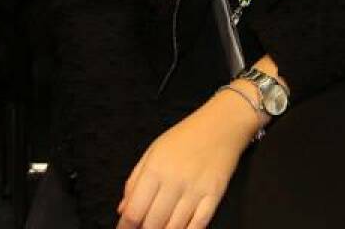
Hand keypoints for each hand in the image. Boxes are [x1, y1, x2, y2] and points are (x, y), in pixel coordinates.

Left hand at [115, 88, 261, 228]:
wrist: (222, 125)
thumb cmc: (185, 137)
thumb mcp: (153, 151)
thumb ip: (135, 180)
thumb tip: (123, 209)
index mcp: (155, 169)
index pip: (134, 210)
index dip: (126, 227)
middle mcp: (174, 181)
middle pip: (152, 223)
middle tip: (143, 228)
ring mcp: (195, 190)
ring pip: (174, 228)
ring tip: (160, 228)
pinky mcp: (214, 196)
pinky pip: (198, 225)